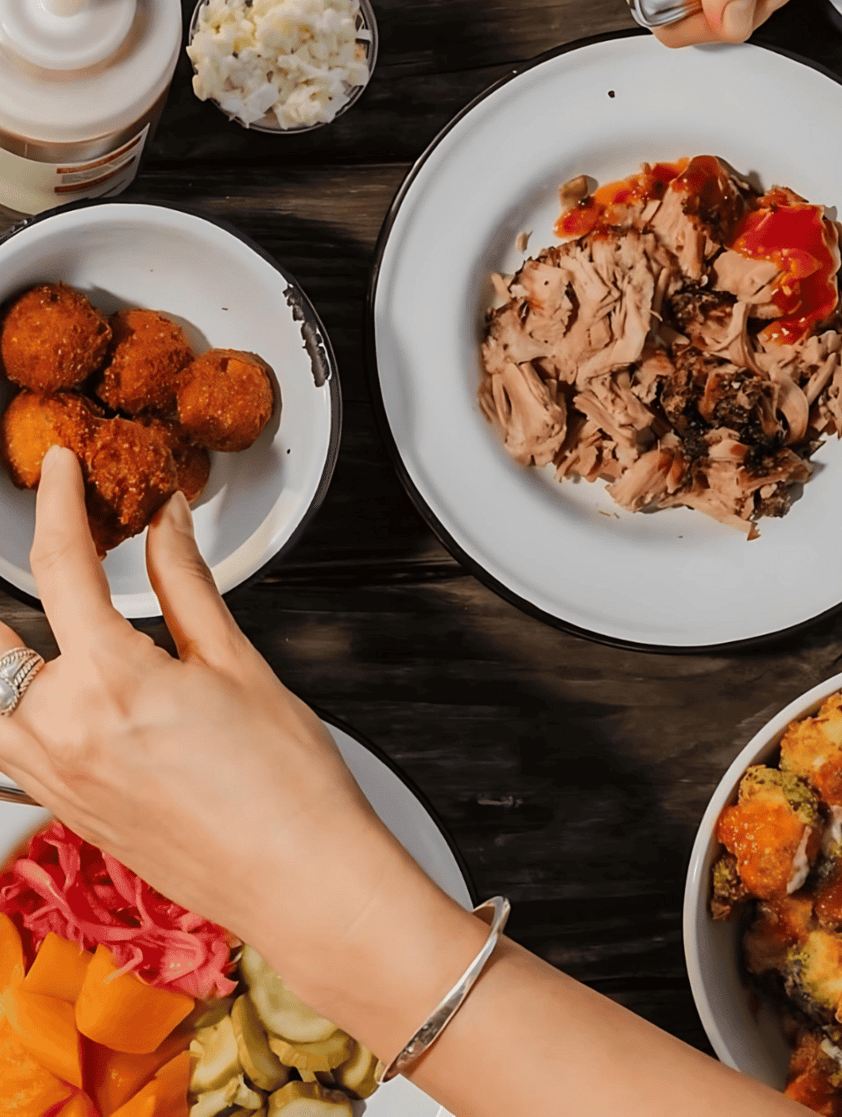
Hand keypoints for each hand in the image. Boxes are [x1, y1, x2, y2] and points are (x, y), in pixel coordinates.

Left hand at [0, 446, 482, 1056]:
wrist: (302, 880)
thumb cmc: (288, 786)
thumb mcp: (238, 663)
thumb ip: (185, 584)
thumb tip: (166, 524)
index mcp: (112, 684)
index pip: (60, 566)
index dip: (57, 503)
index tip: (61, 471)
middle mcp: (64, 734)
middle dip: (10, 586)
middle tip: (36, 549)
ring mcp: (55, 779)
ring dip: (4, 653)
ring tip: (30, 623)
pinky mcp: (63, 810)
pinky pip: (3, 752)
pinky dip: (10, 710)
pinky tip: (36, 692)